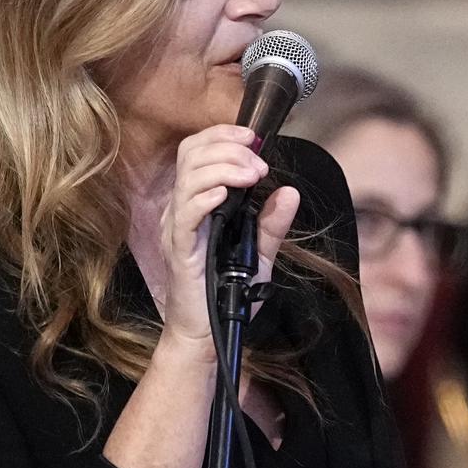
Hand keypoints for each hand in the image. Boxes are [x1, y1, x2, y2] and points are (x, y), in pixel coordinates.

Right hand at [154, 125, 298, 345]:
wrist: (207, 331)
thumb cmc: (226, 291)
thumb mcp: (259, 253)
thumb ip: (272, 222)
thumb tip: (289, 191)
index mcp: (196, 204)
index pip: (198, 153)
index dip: (222, 136)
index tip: (255, 137)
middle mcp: (181, 210)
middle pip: (192, 157)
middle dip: (228, 148)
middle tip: (259, 161)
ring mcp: (177, 229)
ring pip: (189, 180)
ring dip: (224, 168)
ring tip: (253, 174)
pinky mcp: (179, 249)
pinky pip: (186, 215)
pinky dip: (205, 197)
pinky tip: (226, 194)